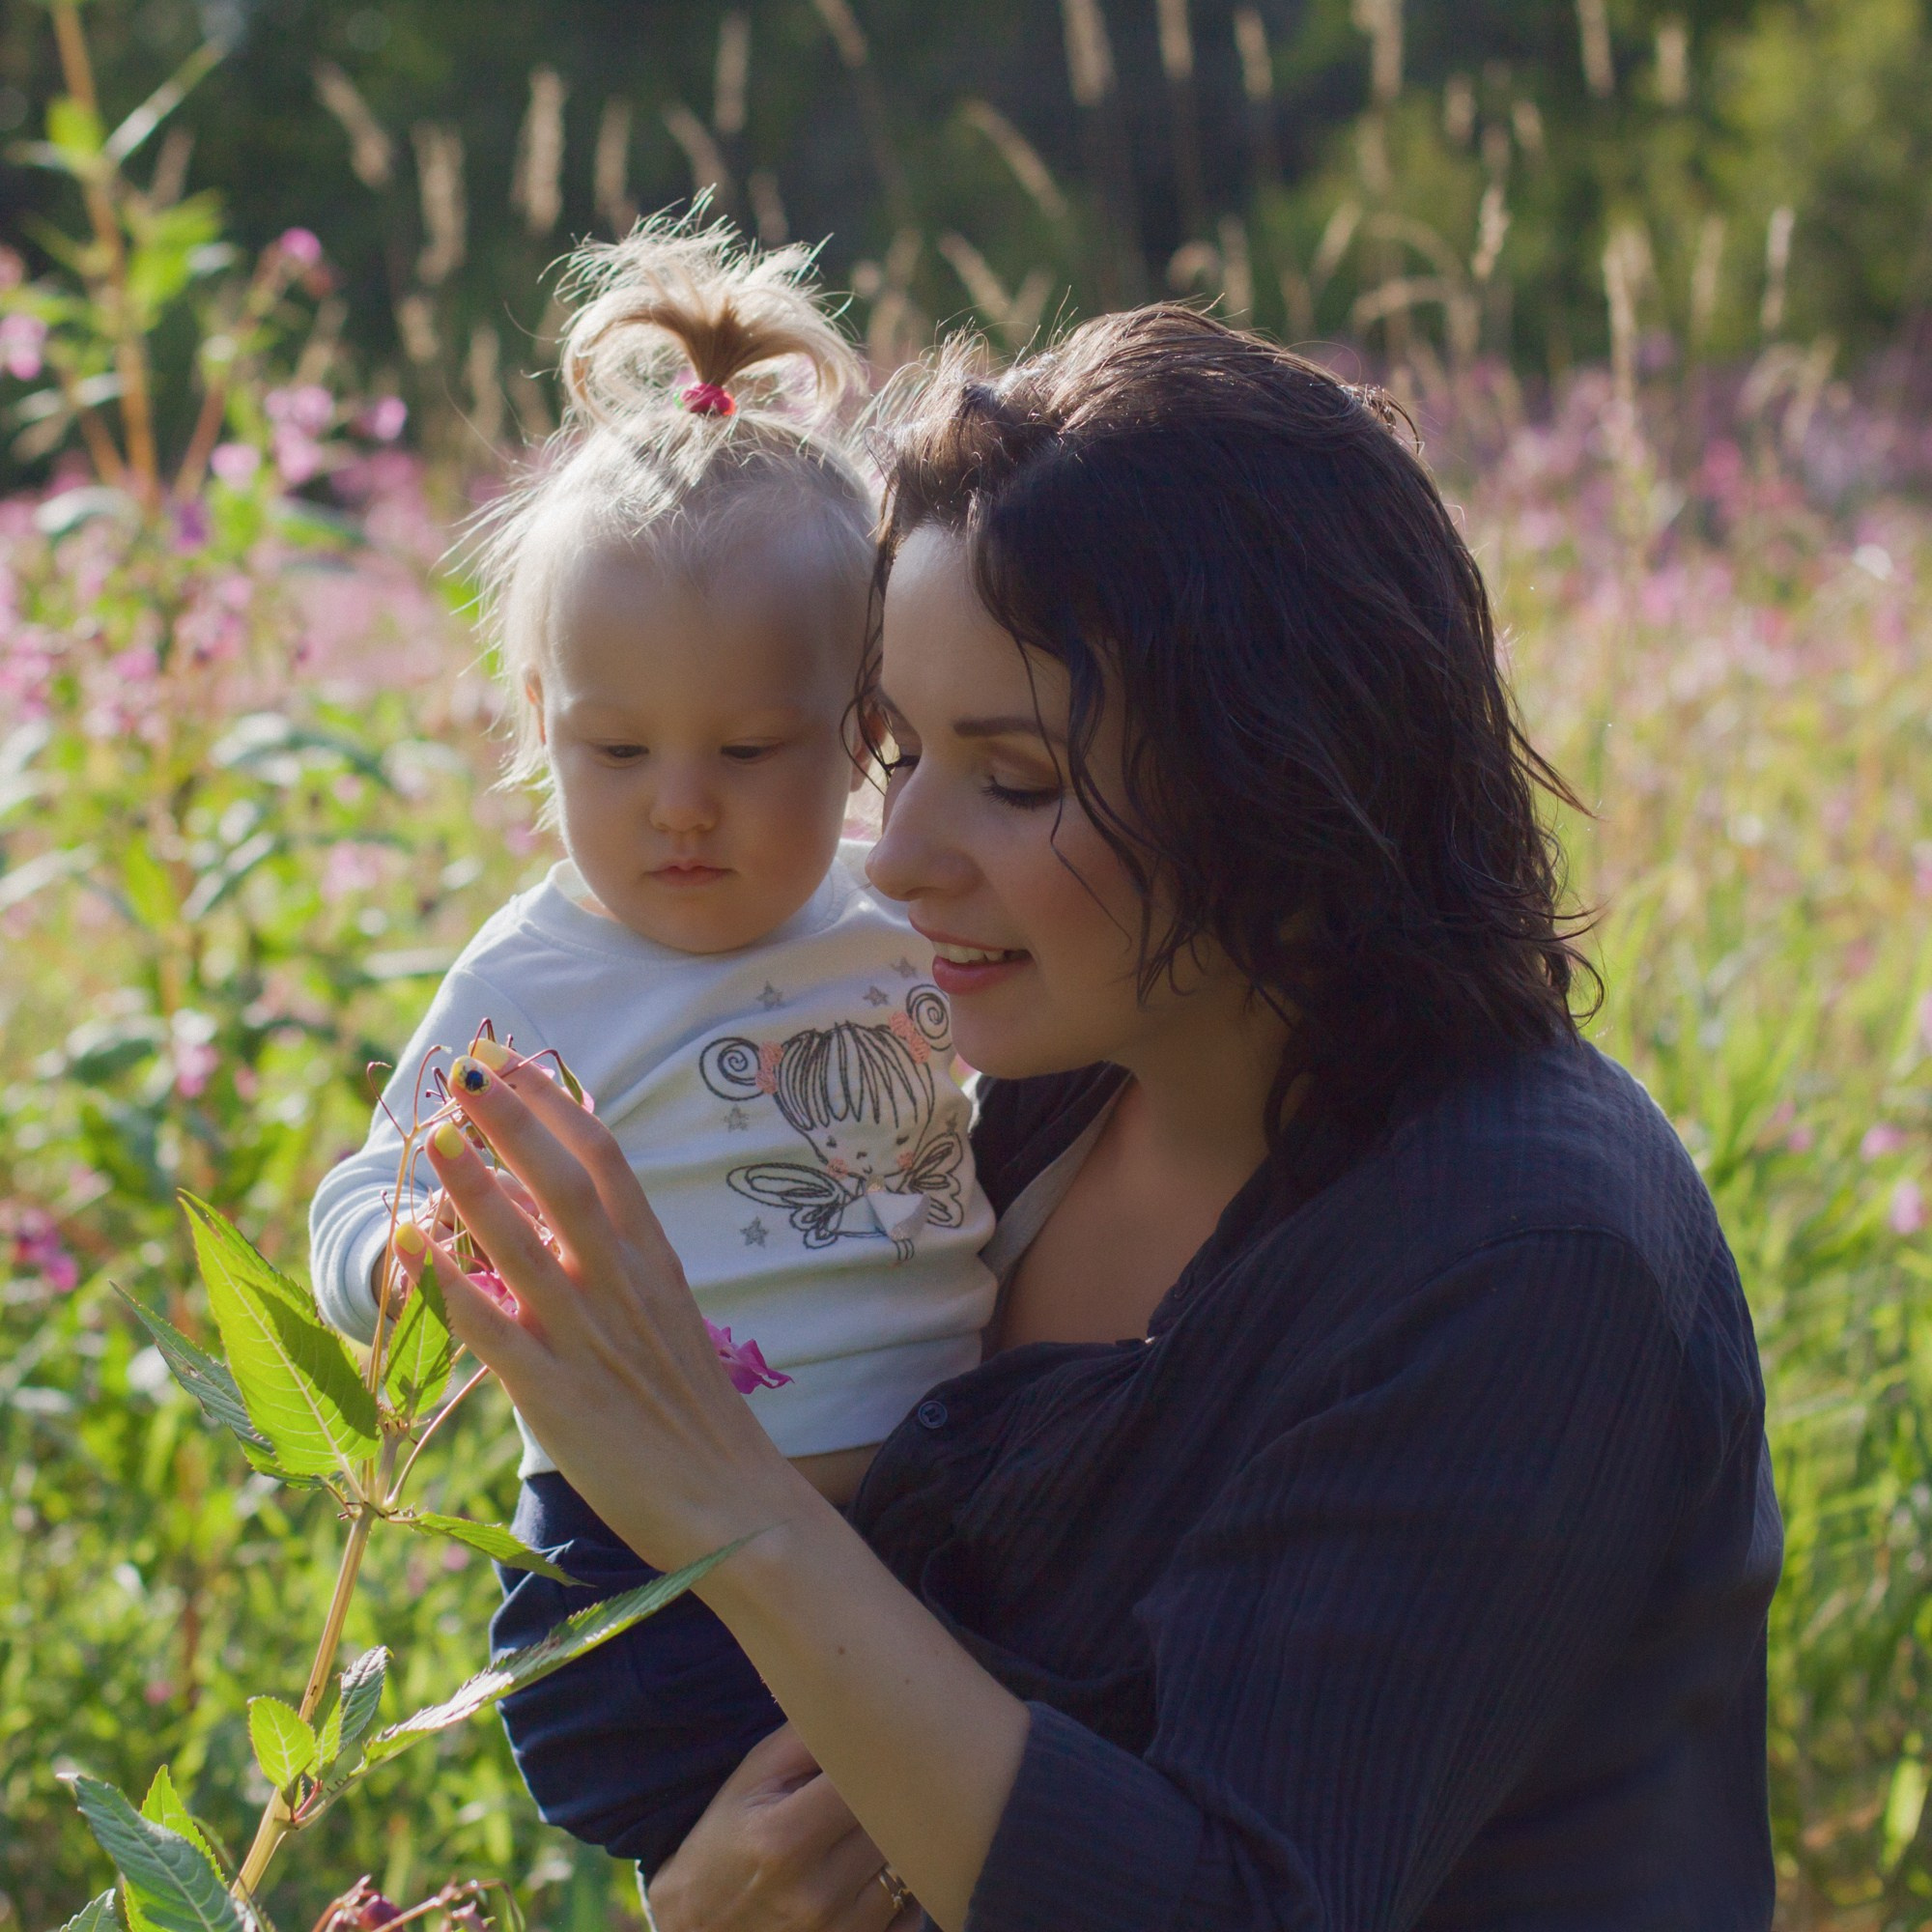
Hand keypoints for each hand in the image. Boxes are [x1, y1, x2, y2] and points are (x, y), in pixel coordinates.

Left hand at [421, 1051, 816, 1574]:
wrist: (732, 1499)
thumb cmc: (693, 1410)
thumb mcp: (667, 1313)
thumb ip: (618, 1263)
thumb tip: (557, 1214)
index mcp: (653, 1258)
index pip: (603, 1155)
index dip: (551, 1101)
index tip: (509, 1059)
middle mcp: (621, 1284)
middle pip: (561, 1179)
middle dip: (509, 1116)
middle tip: (463, 1067)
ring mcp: (588, 1337)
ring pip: (521, 1243)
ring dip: (473, 1184)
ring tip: (431, 1135)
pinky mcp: (556, 1396)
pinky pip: (491, 1330)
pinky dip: (445, 1286)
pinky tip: (407, 1249)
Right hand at [647, 1727, 919, 1931]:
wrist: (699, 1925)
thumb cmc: (726, 1840)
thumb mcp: (752, 1777)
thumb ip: (805, 1737)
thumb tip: (860, 1694)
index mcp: (785, 1838)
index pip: (868, 1781)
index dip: (889, 1754)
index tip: (902, 1732)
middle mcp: (816, 1893)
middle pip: (896, 1822)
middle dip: (901, 1791)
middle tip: (908, 1767)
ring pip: (910, 1866)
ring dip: (906, 1835)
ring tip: (889, 1814)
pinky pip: (913, 1913)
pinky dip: (908, 1887)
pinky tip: (885, 1865)